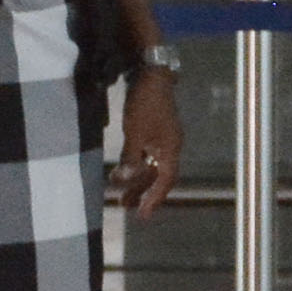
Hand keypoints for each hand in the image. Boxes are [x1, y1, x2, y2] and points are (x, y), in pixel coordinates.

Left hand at [111, 68, 183, 216]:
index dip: (154, 198)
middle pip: (159, 176)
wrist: (151, 76)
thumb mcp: (135, 133)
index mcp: (171, 148)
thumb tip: (125, 180)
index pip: (165, 180)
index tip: (142, 215)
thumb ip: (131, 158)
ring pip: (152, 166)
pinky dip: (137, 166)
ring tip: (120, 194)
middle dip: (143, 193)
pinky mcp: (155, 130)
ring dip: (138, 180)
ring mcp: (164, 137)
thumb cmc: (144, 105)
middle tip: (126, 208)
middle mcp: (171, 146)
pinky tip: (124, 170)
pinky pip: (148, 156)